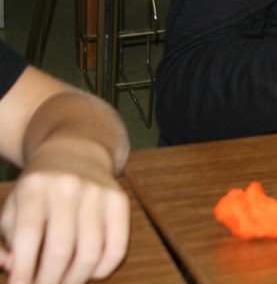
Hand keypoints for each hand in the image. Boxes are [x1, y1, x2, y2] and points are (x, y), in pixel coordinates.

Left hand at [0, 150, 129, 283]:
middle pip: (60, 249)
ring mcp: (98, 192)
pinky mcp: (120, 201)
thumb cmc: (38, 188)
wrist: (75, 152)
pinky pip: (117, 247)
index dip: (23, 269)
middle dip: (48, 281)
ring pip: (90, 253)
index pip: (28, 235)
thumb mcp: (14, 205)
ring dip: (75, 280)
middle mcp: (69, 186)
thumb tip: (13, 268)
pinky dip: (103, 270)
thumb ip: (7, 240)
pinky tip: (89, 273)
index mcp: (35, 186)